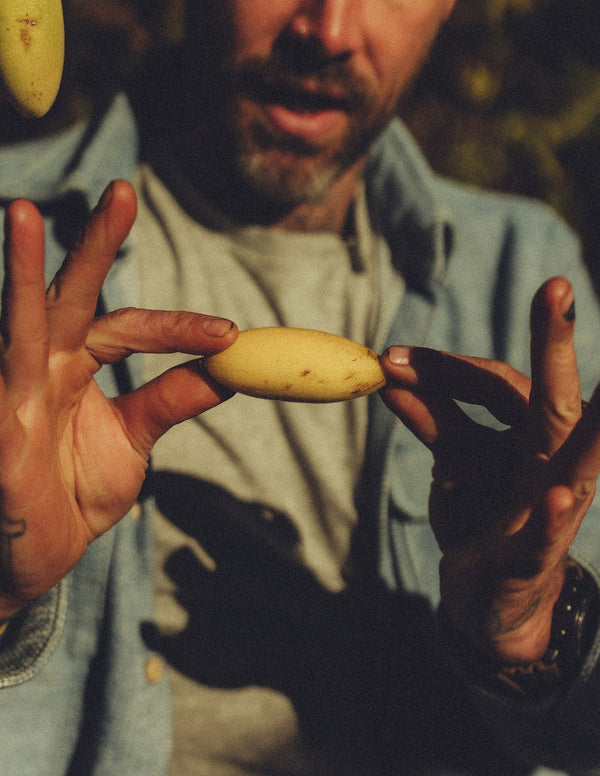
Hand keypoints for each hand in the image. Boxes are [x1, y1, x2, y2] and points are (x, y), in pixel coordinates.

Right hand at [0, 180, 237, 617]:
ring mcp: (13, 392)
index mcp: (74, 366)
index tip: (229, 335)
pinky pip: (5, 375)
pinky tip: (6, 312)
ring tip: (22, 214)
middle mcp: (41, 367)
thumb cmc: (73, 494)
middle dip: (95, 244)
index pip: (127, 326)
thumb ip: (173, 400)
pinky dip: (4, 349)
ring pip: (19, 322)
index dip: (178, 327)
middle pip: (69, 294)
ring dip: (22, 270)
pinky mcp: (1, 422)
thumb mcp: (134, 440)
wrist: (35, 557)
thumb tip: (228, 369)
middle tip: (124, 190)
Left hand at [379, 277, 598, 663]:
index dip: (446, 367)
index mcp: (531, 432)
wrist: (487, 595)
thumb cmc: (482, 514)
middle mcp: (551, 460)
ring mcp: (552, 506)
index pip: (498, 383)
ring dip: (591, 425)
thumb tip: (392, 374)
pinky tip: (556, 496)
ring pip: (578, 460)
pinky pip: (545, 534)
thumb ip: (433, 417)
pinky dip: (549, 516)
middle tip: (555, 289)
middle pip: (551, 399)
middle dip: (554, 345)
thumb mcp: (455, 459)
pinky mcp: (533, 555)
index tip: (392, 357)